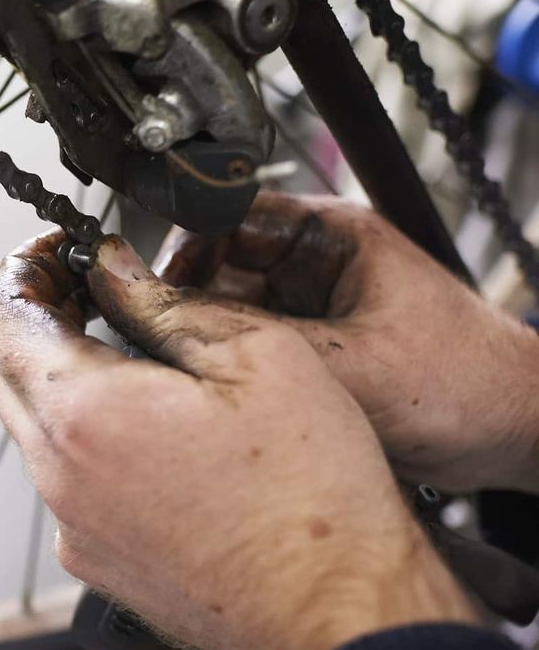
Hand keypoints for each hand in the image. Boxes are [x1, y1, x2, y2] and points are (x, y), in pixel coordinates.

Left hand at [0, 230, 476, 649]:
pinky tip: (154, 432)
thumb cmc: (312, 491)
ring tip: (133, 353)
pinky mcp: (96, 563)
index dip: (23, 270)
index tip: (60, 250)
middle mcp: (57, 475)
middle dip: (36, 318)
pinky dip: (90, 442)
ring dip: (65, 380)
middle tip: (89, 287)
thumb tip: (110, 268)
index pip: (3, 319)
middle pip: (7, 373)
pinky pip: (70, 483)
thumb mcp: (256, 356)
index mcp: (82, 413)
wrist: (337, 614)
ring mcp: (72, 527)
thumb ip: (163, 303)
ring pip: (38, 430)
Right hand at [156, 193, 538, 493]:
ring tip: (187, 370)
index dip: (181, 247)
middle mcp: (314, 263)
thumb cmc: (465, 383)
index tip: (147, 286)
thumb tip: (169, 322)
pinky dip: (227, 367)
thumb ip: (255, 341)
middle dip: (185, 302)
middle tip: (158, 339)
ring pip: (225, 311)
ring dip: (206, 339)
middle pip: (215, 266)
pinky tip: (216, 392)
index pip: (228, 215)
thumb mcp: (348, 363)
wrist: (512, 434)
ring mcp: (310, 307)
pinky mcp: (309, 348)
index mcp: (332, 234)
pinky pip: (246, 348)